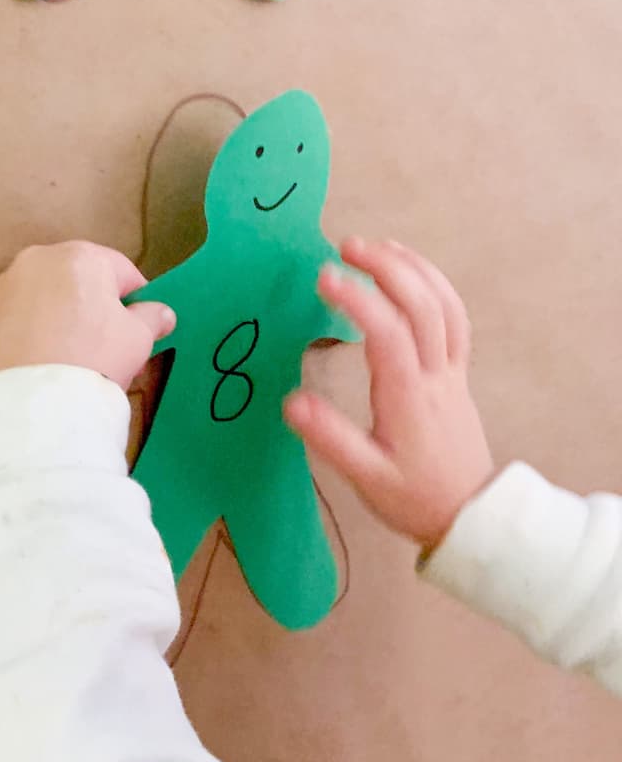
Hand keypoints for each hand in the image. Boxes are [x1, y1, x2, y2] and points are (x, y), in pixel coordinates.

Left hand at [0, 241, 175, 391]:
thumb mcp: (138, 339)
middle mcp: (38, 260)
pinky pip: (24, 320)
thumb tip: (161, 314)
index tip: (143, 326)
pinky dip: (38, 334)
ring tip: (78, 358)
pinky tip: (49, 364)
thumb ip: (151, 319)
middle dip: (98, 308)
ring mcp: (7, 288)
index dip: (137, 299)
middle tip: (112, 347)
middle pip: (81, 281)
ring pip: (50, 299)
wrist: (32, 403)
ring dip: (66, 319)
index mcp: (81, 256)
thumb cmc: (93, 358)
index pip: (122, 271)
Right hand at [284, 238, 493, 548]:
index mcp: (409, 398)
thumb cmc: (413, 497)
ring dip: (413, 268)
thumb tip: (291, 402)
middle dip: (386, 267)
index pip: (386, 334)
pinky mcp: (458, 373)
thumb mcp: (366, 477)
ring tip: (378, 246)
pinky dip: (434, 286)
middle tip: (346, 246)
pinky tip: (411, 274)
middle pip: (421, 304)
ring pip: (444, 305)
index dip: (358, 300)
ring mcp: (452, 371)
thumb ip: (330, 439)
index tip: (324, 277)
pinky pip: (454, 317)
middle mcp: (435, 376)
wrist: (469, 515)